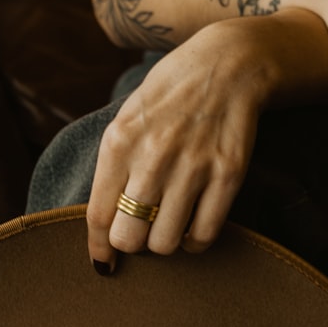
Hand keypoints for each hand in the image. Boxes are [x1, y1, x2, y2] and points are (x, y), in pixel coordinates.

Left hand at [86, 19, 270, 269]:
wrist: (228, 64)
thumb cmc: (172, 94)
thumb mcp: (128, 117)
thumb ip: (113, 164)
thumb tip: (104, 222)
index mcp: (120, 141)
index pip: (99, 215)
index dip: (99, 247)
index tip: (104, 262)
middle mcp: (154, 156)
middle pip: (130, 237)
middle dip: (134, 243)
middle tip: (143, 232)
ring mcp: (194, 166)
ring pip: (166, 242)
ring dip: (165, 243)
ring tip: (169, 226)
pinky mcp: (228, 173)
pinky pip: (204, 234)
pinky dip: (195, 241)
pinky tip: (193, 226)